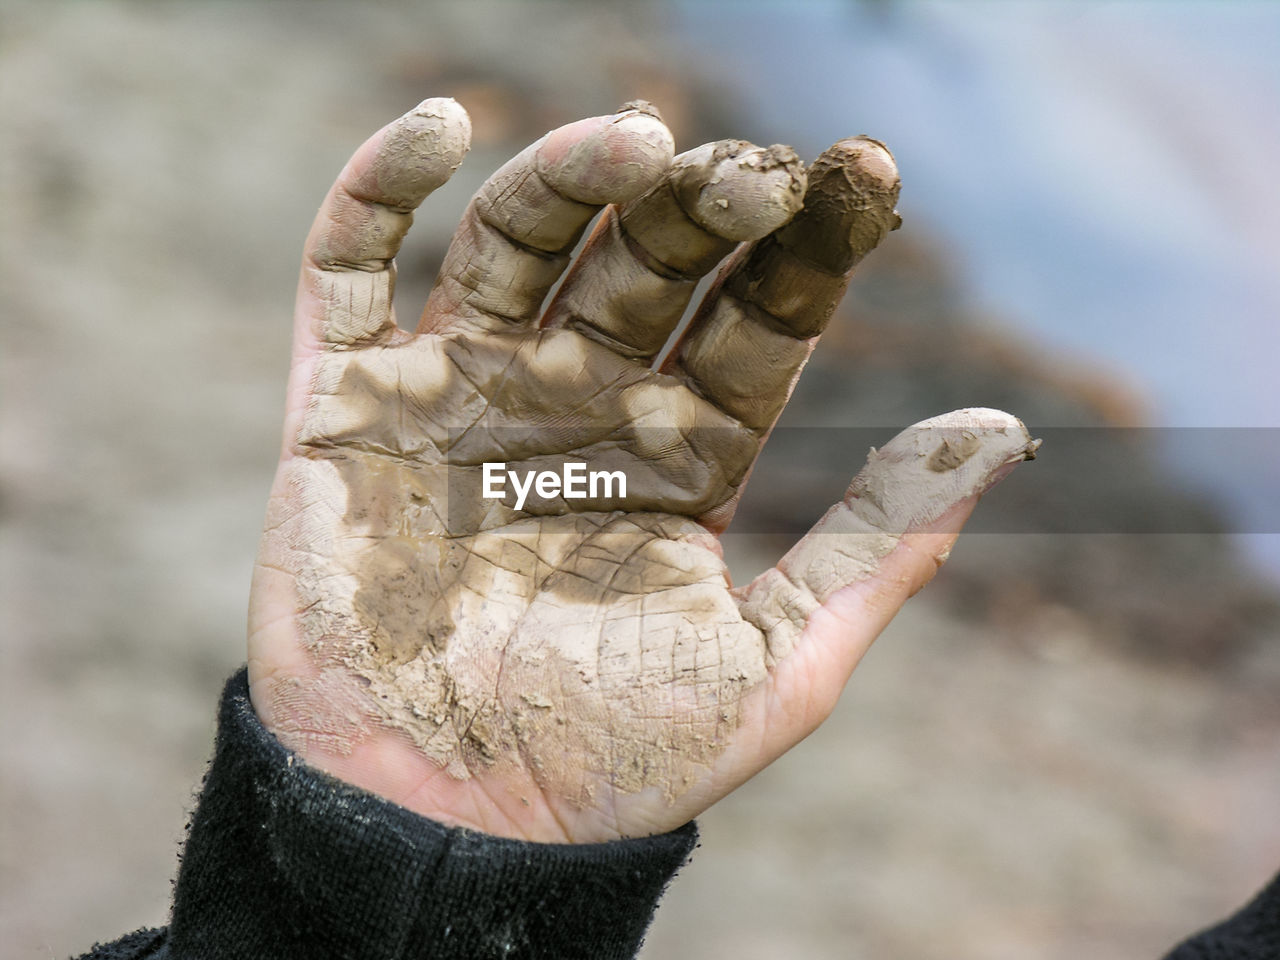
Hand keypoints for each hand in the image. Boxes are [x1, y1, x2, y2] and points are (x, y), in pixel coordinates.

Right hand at [247, 99, 1036, 843]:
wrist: (439, 828)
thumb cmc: (606, 766)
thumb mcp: (776, 665)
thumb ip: (881, 545)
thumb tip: (1003, 431)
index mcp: (680, 457)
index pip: (756, 323)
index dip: (812, 252)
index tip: (871, 179)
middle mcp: (578, 407)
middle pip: (647, 261)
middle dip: (705, 206)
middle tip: (756, 173)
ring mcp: (463, 393)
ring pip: (518, 240)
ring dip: (573, 173)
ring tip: (639, 141)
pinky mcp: (349, 401)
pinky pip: (350, 267)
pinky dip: (382, 185)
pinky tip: (444, 124)